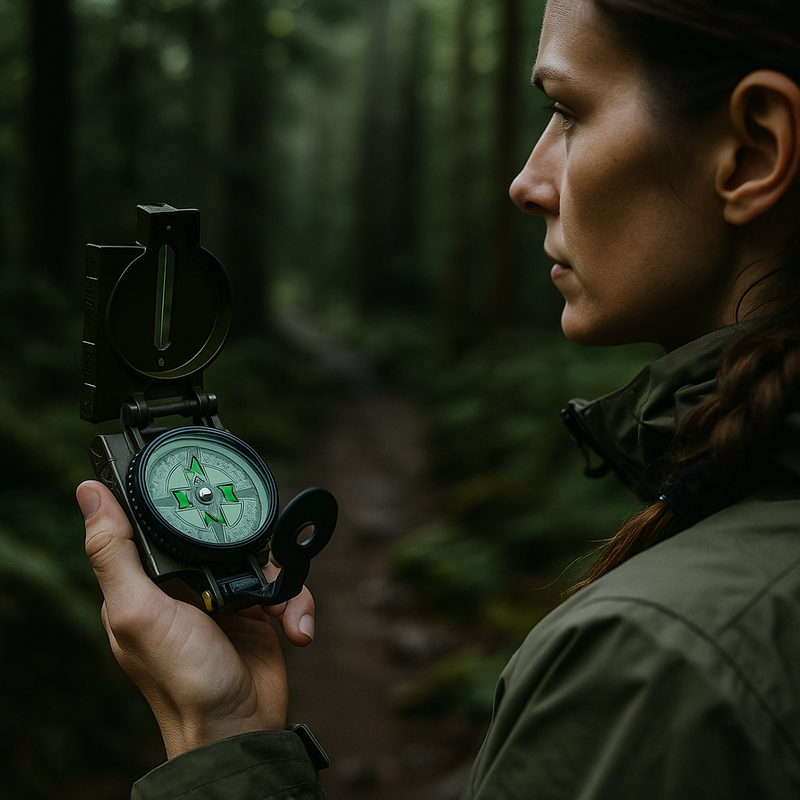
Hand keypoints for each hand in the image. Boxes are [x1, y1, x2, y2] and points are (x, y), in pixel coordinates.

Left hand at [77, 480, 314, 758]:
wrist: (240, 729)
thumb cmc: (183, 680)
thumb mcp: (139, 612)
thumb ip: (115, 553)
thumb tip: (88, 492)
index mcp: (144, 583)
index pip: (155, 523)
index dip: (176, 503)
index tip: (198, 482)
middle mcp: (182, 586)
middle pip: (217, 533)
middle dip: (243, 541)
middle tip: (252, 560)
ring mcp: (223, 597)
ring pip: (258, 555)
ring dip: (278, 580)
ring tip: (278, 609)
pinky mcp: (257, 611)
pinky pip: (283, 586)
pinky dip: (295, 603)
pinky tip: (293, 628)